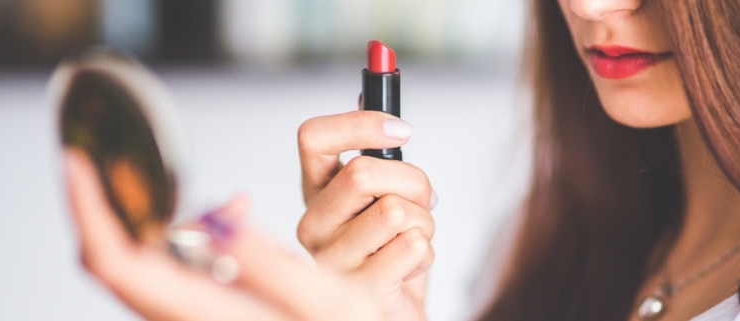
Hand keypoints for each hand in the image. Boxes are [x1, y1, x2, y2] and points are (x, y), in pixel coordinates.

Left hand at [64, 149, 383, 320]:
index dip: (89, 210)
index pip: (116, 260)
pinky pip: (169, 268)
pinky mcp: (202, 309)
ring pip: (140, 263)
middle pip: (115, 258)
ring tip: (221, 199)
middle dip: (116, 204)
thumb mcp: (325, 306)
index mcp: (201, 316)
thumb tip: (220, 219)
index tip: (77, 163)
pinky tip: (235, 221)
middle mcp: (180, 319)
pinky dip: (185, 236)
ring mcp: (188, 315)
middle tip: (125, 164)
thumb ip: (270, 266)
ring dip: (157, 219)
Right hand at [296, 111, 436, 319]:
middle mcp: (312, 223)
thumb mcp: (381, 194)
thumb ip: (374, 150)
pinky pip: (413, 248)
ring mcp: (331, 260)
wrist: (391, 312)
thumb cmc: (388, 249)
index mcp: (315, 191)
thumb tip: (369, 89)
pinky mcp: (358, 292)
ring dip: (424, 223)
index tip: (402, 130)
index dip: (359, 123)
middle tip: (425, 198)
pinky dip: (427, 253)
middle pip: (363, 172)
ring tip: (413, 238)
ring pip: (396, 212)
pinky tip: (409, 267)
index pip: (312, 137)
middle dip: (413, 181)